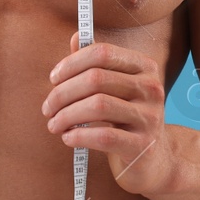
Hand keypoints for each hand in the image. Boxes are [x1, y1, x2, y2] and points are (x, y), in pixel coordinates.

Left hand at [41, 31, 174, 195]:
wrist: (152, 160)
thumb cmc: (125, 120)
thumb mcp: (114, 90)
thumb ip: (96, 65)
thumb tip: (76, 38)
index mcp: (144, 67)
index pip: (102, 53)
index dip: (72, 63)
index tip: (53, 78)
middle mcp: (151, 88)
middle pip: (96, 79)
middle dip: (63, 93)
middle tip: (47, 108)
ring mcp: (150, 117)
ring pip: (98, 106)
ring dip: (66, 115)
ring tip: (54, 124)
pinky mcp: (143, 145)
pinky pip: (104, 136)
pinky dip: (79, 135)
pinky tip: (68, 138)